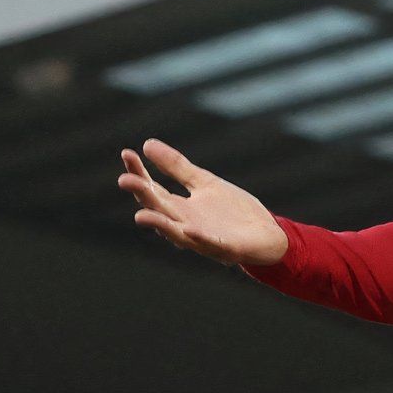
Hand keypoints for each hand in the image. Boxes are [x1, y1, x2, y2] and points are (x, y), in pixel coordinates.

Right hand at [118, 140, 289, 265]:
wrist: (268, 234)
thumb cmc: (233, 212)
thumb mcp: (204, 183)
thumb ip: (177, 167)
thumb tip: (146, 144)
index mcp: (180, 208)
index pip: (152, 190)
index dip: (138, 173)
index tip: (126, 153)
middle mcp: (185, 224)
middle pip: (159, 209)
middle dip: (142, 196)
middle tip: (124, 180)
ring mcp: (204, 238)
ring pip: (176, 233)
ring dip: (159, 224)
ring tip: (141, 216)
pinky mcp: (226, 248)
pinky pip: (210, 244)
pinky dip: (198, 237)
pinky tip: (188, 229)